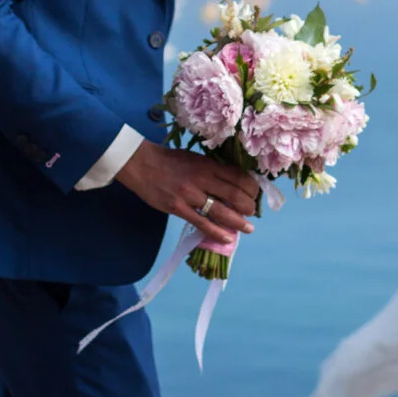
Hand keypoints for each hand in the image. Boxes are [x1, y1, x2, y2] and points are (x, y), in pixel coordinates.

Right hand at [115, 143, 259, 243]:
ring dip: (239, 222)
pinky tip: (227, 238)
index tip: (255, 194)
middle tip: (252, 212)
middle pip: (235, 195)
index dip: (252, 188)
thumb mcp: (195, 158)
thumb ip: (213, 169)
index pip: (239, 177)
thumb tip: (234, 182)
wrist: (141, 164)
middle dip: (248, 206)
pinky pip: (202, 223)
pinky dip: (217, 232)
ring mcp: (190, 195)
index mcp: (208, 164)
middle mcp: (202, 179)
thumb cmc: (170, 160)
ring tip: (248, 228)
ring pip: (222, 211)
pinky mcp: (178, 208)